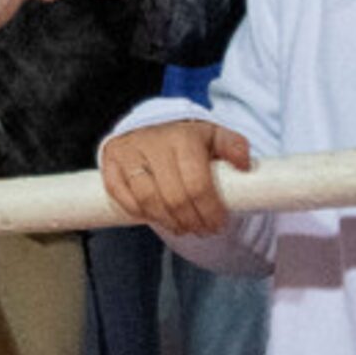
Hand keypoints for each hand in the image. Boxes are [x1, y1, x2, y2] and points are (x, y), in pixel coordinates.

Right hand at [100, 118, 253, 237]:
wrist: (153, 125)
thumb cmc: (188, 138)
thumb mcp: (215, 136)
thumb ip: (234, 146)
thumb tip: (245, 165)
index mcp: (183, 137)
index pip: (197, 185)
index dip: (209, 211)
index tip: (218, 223)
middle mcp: (153, 143)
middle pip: (173, 197)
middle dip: (191, 221)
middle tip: (202, 230)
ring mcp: (129, 152)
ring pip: (147, 200)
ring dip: (168, 222)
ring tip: (182, 227)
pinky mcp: (110, 161)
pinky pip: (121, 195)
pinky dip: (139, 212)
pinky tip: (155, 217)